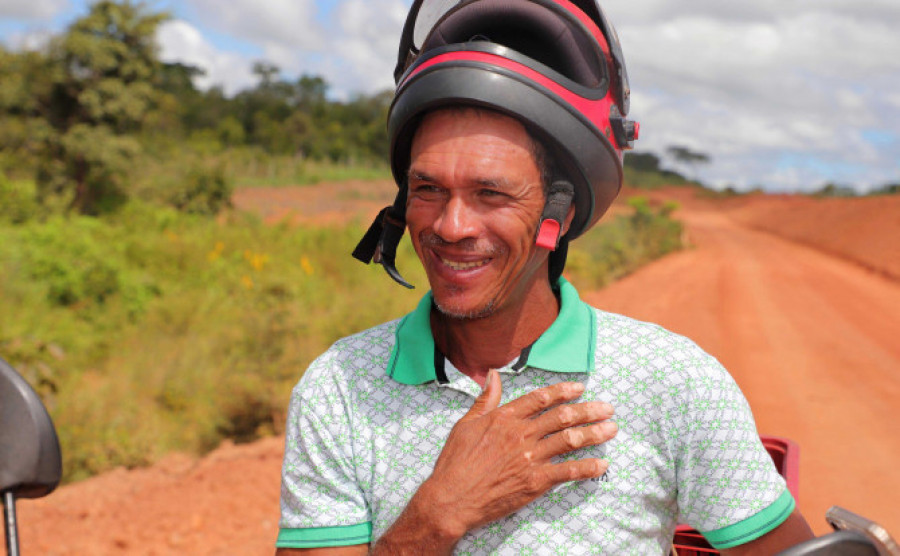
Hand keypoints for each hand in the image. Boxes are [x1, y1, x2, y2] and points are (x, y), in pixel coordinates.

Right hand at [415, 368, 616, 539]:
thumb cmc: (455, 463)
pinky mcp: (535, 482)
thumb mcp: (465, 424)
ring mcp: (530, 458)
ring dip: (594, 433)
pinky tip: (602, 464)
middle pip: (562, 416)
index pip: (541, 398)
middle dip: (589, 410)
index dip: (563, 391)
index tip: (580, 388)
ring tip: (611, 429)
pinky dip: (587, 468)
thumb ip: (485, 399)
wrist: (452, 498)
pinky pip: (568, 472)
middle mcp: (521, 434)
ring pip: (570, 440)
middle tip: (607, 408)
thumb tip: (493, 375)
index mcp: (505, 417)